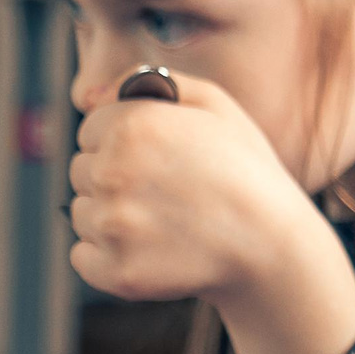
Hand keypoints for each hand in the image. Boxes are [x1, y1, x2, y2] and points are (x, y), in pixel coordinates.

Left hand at [69, 72, 317, 305]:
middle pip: (81, 172)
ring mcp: (113, 226)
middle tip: (165, 192)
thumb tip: (89, 97)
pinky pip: (83, 258)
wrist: (272, 244)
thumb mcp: (212, 102)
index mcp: (131, 126)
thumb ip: (144, 82)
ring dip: (111, 218)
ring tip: (163, 222)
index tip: (156, 159)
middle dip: (115, 179)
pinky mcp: (117, 271)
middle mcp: (113, 173)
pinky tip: (150, 250)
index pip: (90, 131)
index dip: (123, 143)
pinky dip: (108, 258)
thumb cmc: (245, 169)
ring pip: (82, 215)